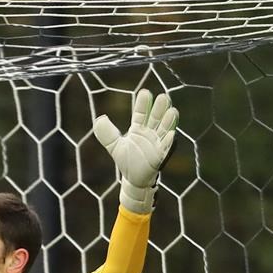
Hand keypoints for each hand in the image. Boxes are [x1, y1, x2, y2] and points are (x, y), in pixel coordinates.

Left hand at [92, 87, 178, 213]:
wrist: (133, 179)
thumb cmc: (126, 160)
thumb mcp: (114, 146)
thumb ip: (106, 133)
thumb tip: (100, 118)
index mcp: (138, 128)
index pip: (141, 113)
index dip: (143, 104)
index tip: (145, 93)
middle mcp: (150, 133)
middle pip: (156, 117)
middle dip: (160, 108)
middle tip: (163, 97)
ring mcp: (157, 143)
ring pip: (165, 129)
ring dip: (169, 121)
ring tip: (172, 111)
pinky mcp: (161, 155)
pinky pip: (166, 146)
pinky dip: (169, 140)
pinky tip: (172, 133)